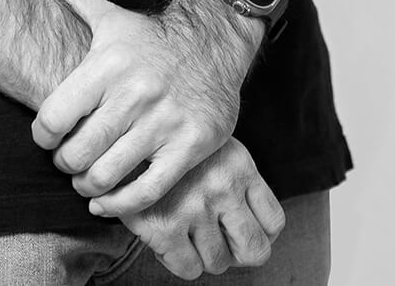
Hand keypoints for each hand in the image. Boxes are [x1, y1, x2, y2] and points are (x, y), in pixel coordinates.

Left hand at [26, 0, 260, 218]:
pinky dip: (119, 208)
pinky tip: (107, 203)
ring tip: (85, 180)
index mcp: (108, 64)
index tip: (46, 138)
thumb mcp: (108, 15)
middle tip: (66, 162)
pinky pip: (146, 192)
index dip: (41, 136)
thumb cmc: (149, 37)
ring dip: (87, 187)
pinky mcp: (190, 146)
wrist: (214, 43)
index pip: (53, 118)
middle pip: (77, 153)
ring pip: (107, 177)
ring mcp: (165, 122)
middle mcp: (135, 93)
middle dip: (64, 164)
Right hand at [121, 137, 284, 279]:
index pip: (273, 222)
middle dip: (238, 252)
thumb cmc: (168, 135)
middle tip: (219, 240)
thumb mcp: (211, 141)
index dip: (260, 234)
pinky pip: (188, 269)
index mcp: (239, 165)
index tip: (241, 230)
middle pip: (255, 251)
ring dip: (205, 255)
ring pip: (218, 263)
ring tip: (189, 235)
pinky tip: (169, 239)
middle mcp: (222, 187)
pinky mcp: (164, 226)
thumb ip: (232, 173)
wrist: (121, 126)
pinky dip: (180, 261)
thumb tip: (255, 221)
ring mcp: (194, 208)